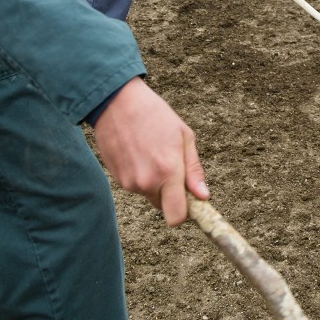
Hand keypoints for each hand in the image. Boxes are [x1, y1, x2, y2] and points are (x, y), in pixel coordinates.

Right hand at [92, 77, 208, 226]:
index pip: (177, 217)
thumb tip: (203, 196)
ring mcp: (129, 183)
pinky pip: (135, 185)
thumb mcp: (184, 136)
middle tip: (171, 166)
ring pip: (150, 194)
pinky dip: (140, 175)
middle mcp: (147, 183)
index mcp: (168, 172)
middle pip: (164, 206)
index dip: (185, 213)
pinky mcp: (116, 179)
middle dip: (171, 193)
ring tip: (151, 152)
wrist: (116, 102)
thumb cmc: (154, 114)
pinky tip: (138, 152)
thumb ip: (194, 170)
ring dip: (154, 182)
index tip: (190, 201)